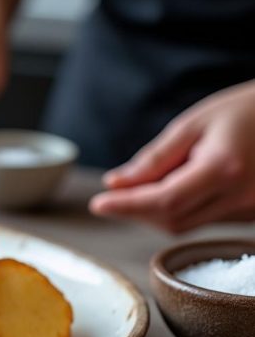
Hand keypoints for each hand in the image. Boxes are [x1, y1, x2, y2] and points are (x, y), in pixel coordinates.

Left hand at [90, 80, 254, 232]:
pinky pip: (203, 221)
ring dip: (155, 212)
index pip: (163, 201)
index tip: (97, 204)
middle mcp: (240, 196)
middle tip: (115, 192)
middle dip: (137, 210)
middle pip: (172, 220)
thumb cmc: (242, 111)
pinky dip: (178, 210)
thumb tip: (116, 184)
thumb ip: (153, 159)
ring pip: (186, 225)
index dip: (126, 206)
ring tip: (145, 184)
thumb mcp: (192, 124)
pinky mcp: (250, 214)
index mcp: (223, 169)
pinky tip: (173, 187)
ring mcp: (249, 209)